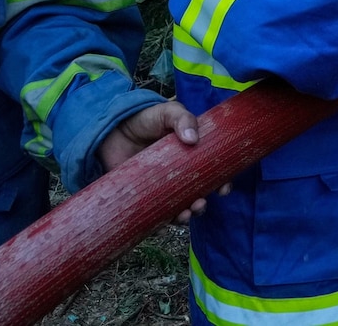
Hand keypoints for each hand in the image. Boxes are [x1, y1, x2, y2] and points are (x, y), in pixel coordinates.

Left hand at [97, 101, 225, 223]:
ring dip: (184, 217)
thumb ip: (182, 119)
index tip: (223, 189)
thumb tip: (192, 139)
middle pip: (195, 197)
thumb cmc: (145, 119)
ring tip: (183, 214)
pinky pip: (153, 215)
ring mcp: (160, 187)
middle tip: (199, 203)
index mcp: (190, 157)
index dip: (221, 184)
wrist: (113, 127)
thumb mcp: (167, 113)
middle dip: (201, 205)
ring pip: (177, 209)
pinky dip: (160, 224)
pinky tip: (162, 224)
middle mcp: (178, 175)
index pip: (211, 175)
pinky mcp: (141, 196)